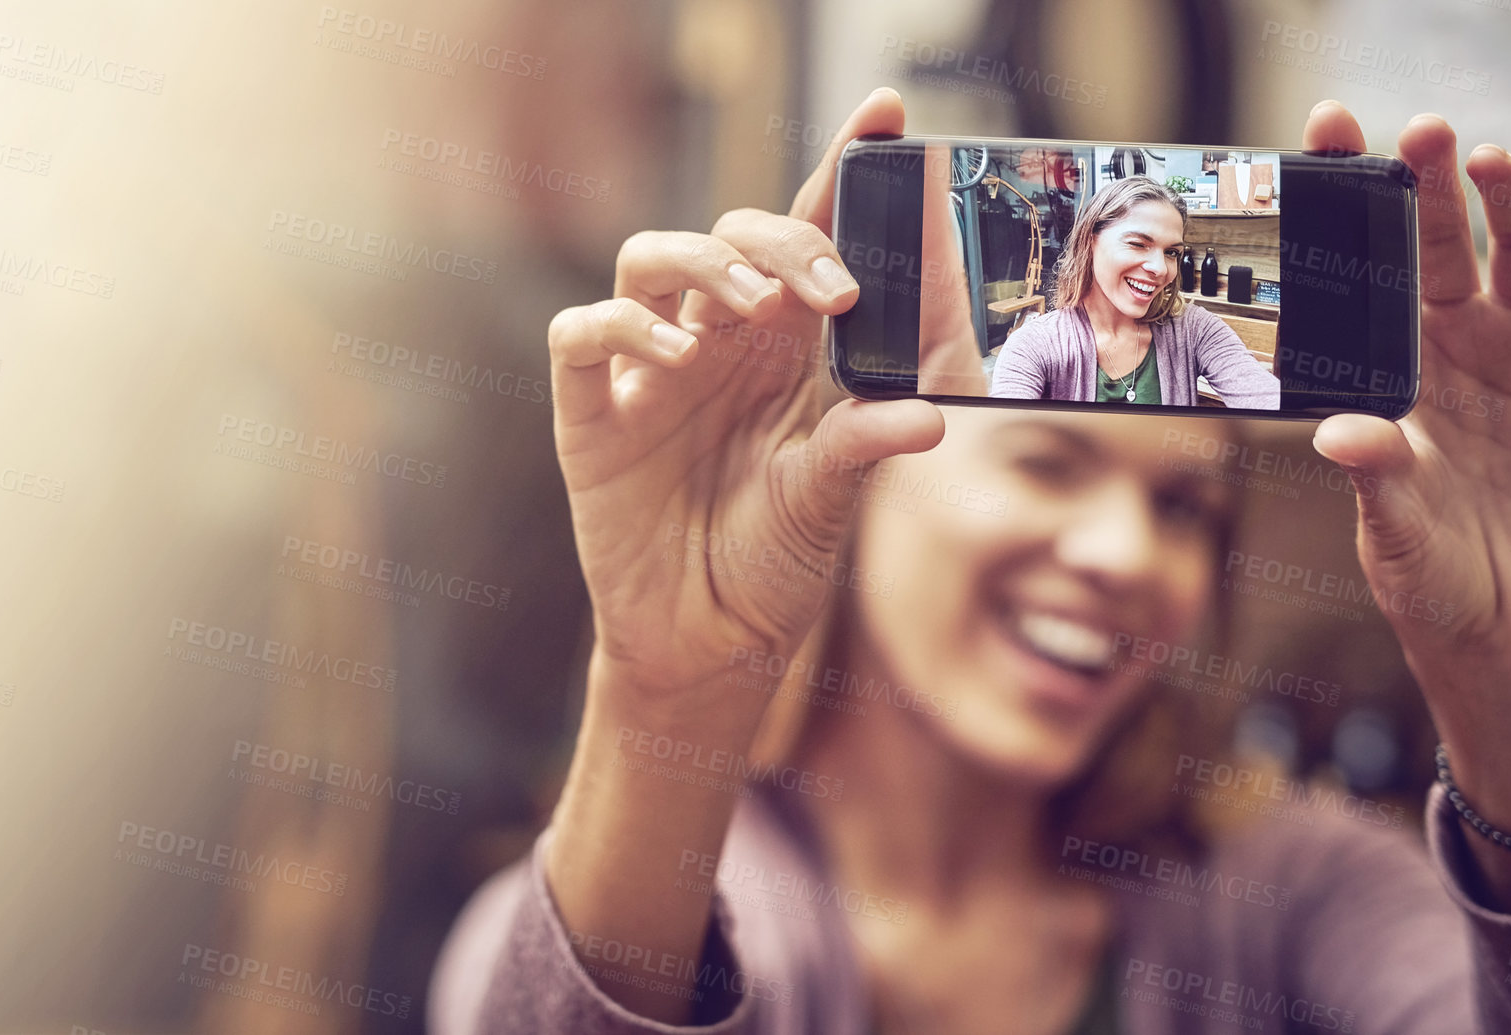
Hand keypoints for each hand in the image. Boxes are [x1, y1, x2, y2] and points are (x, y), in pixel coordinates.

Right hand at [546, 88, 941, 722]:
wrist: (710, 645)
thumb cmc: (773, 560)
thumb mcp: (828, 500)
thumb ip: (861, 444)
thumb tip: (927, 413)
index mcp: (783, 348)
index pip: (808, 236)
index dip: (839, 171)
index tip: (886, 116)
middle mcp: (716, 342)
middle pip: (734, 236)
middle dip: (785, 241)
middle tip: (835, 290)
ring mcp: (650, 372)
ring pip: (651, 259)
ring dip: (704, 263)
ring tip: (754, 309)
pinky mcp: (593, 415)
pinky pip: (583, 336)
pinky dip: (622, 327)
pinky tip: (676, 354)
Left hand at [1302, 103, 1510, 903]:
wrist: (1510, 655)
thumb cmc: (1436, 598)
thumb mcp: (1397, 545)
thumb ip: (1379, 485)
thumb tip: (1346, 434)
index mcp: (1390, 385)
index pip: (1357, 285)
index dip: (1339, 213)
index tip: (1321, 138)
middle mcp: (1452, 364)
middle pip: (1437, 255)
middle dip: (1423, 193)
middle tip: (1415, 132)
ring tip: (1493, 158)